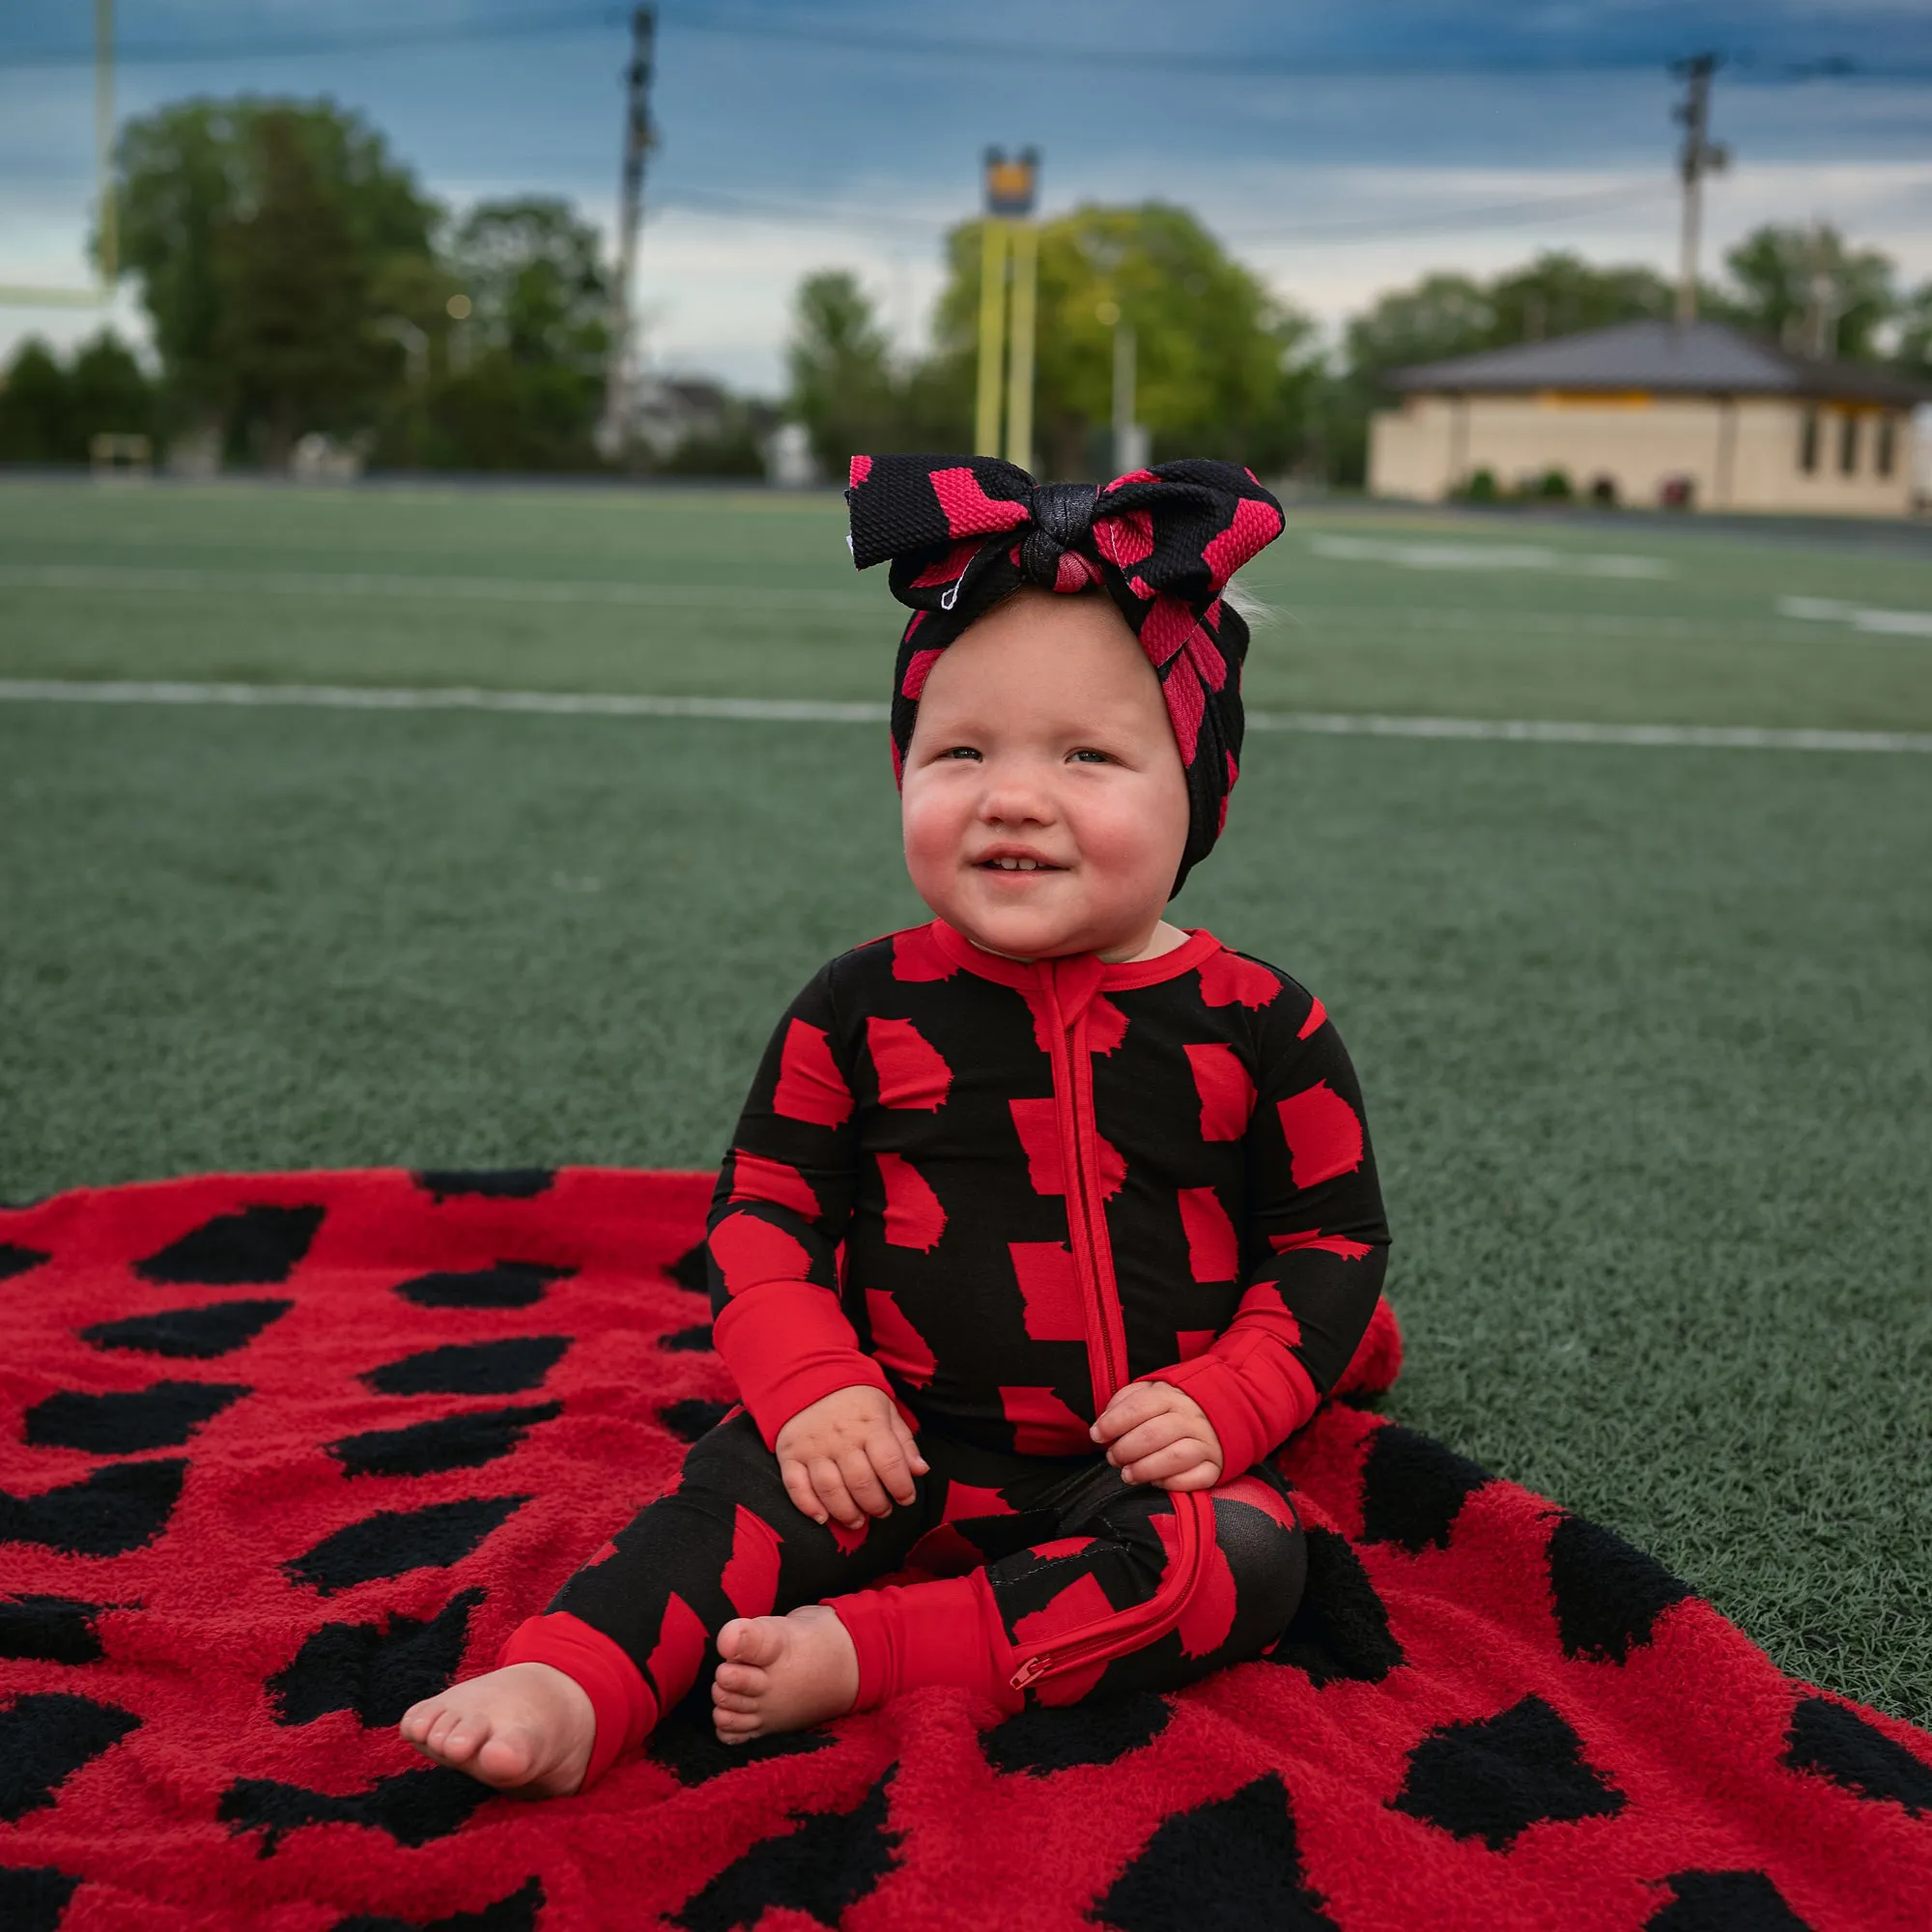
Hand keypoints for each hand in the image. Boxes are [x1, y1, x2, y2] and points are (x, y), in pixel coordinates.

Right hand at [774, 1384, 928, 1530]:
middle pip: (861, 1483)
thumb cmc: (854, 1398)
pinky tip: (822, 1518)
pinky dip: (808, 1506)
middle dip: (876, 1505)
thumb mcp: (885, 1410)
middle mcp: (841, 1438)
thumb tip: (920, 1470)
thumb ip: (904, 1442)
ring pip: (831, 1490)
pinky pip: (796, 1486)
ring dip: (847, 1512)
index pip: (889, 1463)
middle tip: (882, 1511)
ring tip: (858, 1520)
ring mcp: (813, 1447)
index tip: (906, 1498)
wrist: (809, 1375)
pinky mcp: (790, 1454)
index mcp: (869, 1425)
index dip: (902, 1487)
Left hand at [1090, 1380, 1222, 1491]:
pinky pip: (1197, 1479)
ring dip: (1145, 1469)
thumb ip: (1126, 1401)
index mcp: (1172, 1395)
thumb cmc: (1176, 1406)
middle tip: (1113, 1458)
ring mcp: (1207, 1442)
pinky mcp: (1216, 1466)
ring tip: (1128, 1475)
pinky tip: (1157, 1482)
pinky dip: (1174, 1483)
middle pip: (1154, 1434)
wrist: (1225, 1411)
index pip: (1139, 1406)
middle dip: (1126, 1449)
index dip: (1113, 1422)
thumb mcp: (1152, 1392)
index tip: (1096, 1435)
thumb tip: (1104, 1422)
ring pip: (1175, 1458)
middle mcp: (1191, 1418)